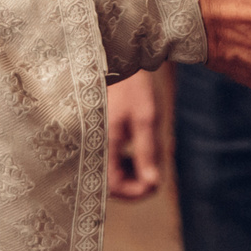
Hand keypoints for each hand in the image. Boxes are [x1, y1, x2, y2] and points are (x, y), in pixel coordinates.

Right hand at [105, 68, 168, 199]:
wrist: (117, 59)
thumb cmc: (132, 86)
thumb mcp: (146, 118)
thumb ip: (147, 152)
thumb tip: (153, 183)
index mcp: (103, 143)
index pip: (115, 187)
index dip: (137, 192)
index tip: (156, 183)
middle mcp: (93, 145)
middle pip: (111, 183)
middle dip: (136, 182)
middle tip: (157, 171)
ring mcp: (94, 140)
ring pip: (110, 172)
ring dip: (132, 173)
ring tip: (150, 158)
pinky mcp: (97, 135)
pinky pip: (108, 159)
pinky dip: (125, 161)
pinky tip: (138, 150)